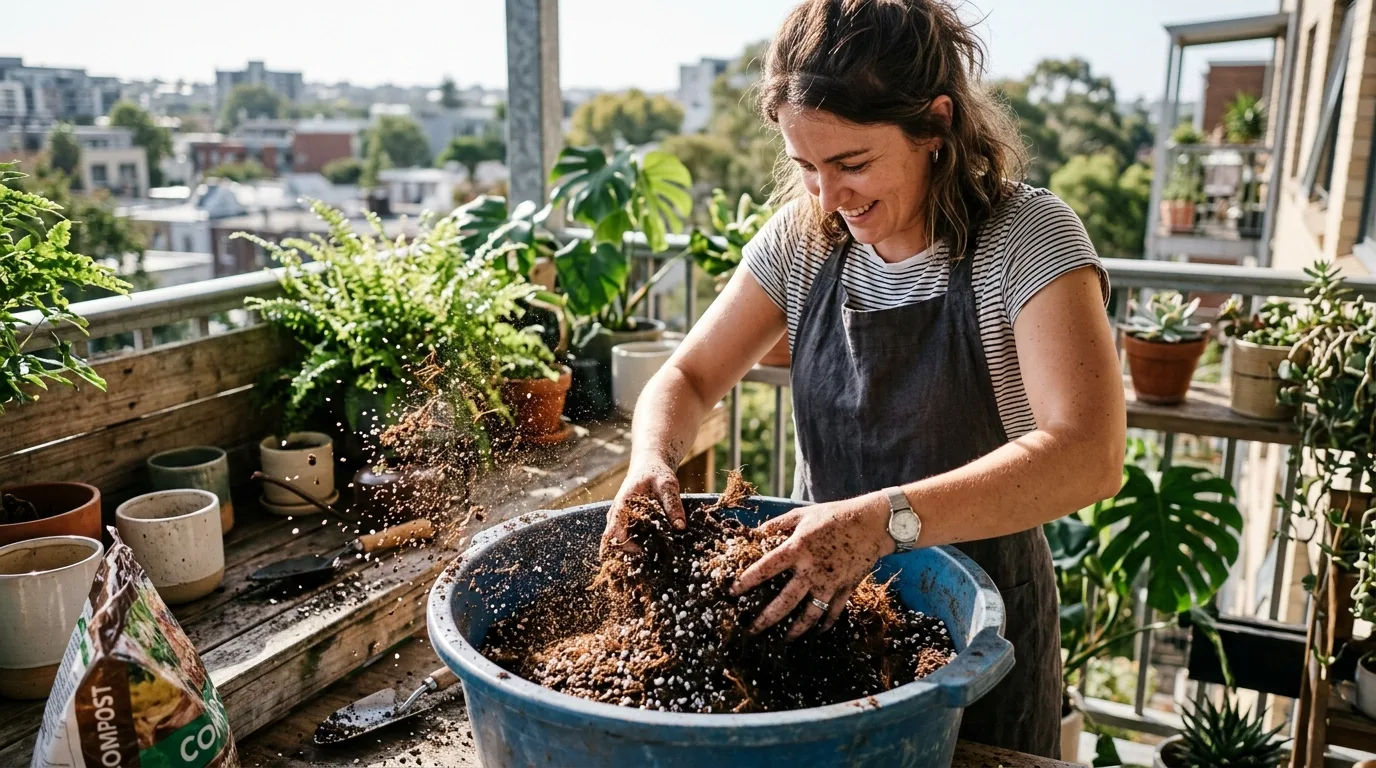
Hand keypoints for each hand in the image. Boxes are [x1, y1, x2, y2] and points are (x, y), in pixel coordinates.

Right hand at [600, 456, 685, 555]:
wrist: (649, 464)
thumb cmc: (656, 472)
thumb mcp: (667, 484)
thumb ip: (673, 505)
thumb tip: (680, 527)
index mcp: (621, 506)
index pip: (615, 534)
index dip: (627, 546)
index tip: (646, 551)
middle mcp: (616, 515)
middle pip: (611, 542)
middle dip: (625, 554)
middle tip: (646, 559)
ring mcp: (619, 519)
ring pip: (617, 541)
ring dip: (630, 550)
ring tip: (650, 556)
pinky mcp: (626, 522)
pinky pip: (625, 537)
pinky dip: (634, 545)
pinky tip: (651, 549)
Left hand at [731, 493, 894, 639]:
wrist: (872, 524)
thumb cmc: (835, 516)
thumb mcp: (802, 515)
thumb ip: (777, 524)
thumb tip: (756, 532)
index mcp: (797, 549)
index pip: (765, 568)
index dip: (746, 581)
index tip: (732, 593)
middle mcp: (811, 570)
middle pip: (784, 602)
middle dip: (766, 619)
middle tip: (752, 630)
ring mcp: (829, 583)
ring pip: (809, 615)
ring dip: (795, 630)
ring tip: (783, 639)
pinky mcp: (845, 589)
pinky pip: (833, 613)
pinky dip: (825, 624)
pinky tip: (817, 632)